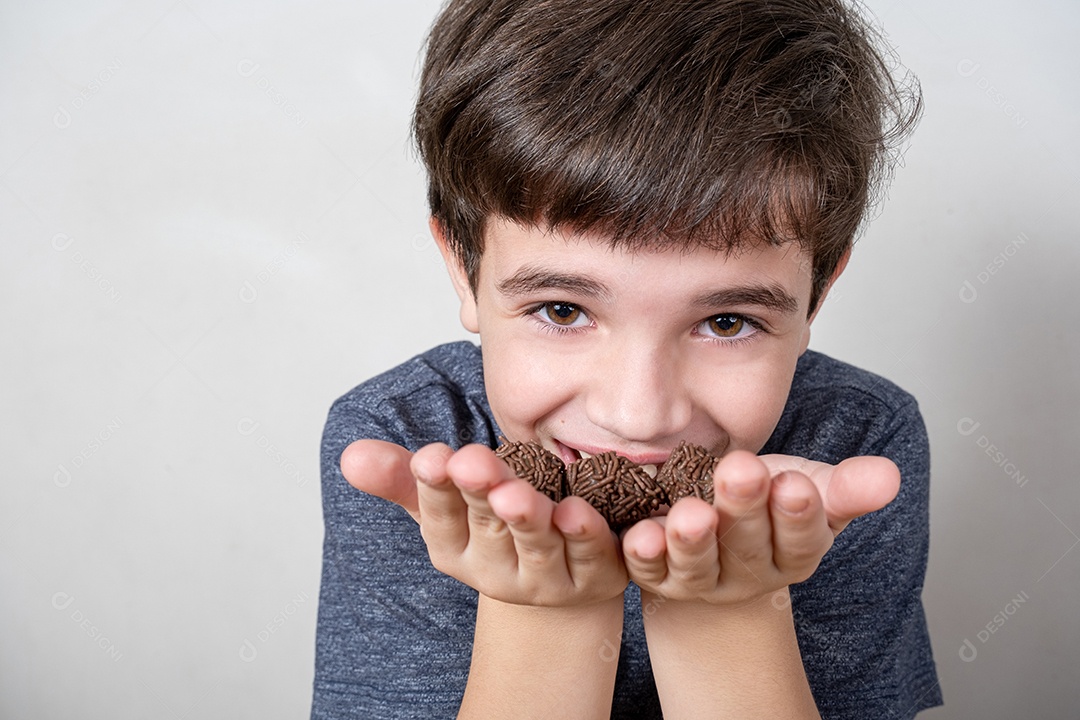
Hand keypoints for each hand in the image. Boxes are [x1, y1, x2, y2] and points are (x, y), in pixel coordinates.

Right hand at [341, 440, 627, 605]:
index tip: (432, 458)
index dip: (436, 488)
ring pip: (537, 545)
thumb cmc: (495, 526)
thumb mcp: (445, 501)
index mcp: (456, 549)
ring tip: (517, 494)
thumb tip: (350, 455)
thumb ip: (402, 477)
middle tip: (470, 464)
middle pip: (488, 526)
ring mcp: (548, 578)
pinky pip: (592, 555)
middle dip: (479, 494)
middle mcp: (498, 569)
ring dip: (527, 518)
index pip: (440, 518)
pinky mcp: (595, 576)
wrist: (560, 582)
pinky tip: (580, 512)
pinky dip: (587, 536)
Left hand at [621, 450, 898, 604]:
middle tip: (741, 472)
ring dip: (693, 540)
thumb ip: (845, 486)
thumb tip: (889, 476)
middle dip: (744, 509)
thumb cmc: (765, 500)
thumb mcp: (808, 487)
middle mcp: (748, 573)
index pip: (801, 538)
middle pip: (748, 546)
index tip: (795, 484)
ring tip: (690, 513)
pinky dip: (643, 554)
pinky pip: (647, 570)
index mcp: (792, 552)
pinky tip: (639, 536)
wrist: (712, 528)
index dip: (798, 514)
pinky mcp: (656, 575)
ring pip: (698, 565)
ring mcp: (700, 579)